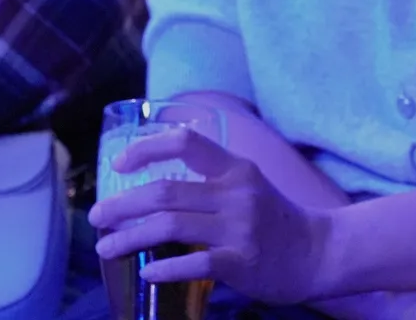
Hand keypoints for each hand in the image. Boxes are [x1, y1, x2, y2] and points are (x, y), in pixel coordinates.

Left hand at [90, 126, 336, 302]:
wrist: (318, 252)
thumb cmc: (276, 219)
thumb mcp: (249, 186)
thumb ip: (211, 184)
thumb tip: (154, 192)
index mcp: (235, 168)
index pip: (185, 142)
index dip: (146, 149)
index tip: (120, 165)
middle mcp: (236, 192)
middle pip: (165, 191)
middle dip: (122, 204)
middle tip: (97, 217)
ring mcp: (239, 228)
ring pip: (170, 226)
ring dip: (129, 237)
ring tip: (105, 247)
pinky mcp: (241, 262)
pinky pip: (193, 263)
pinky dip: (165, 267)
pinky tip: (146, 272)